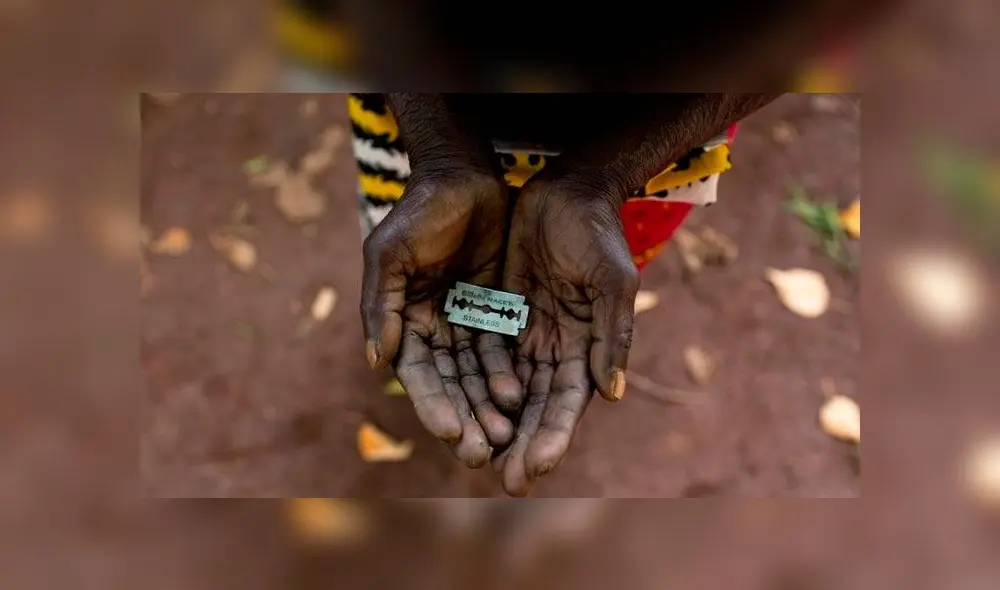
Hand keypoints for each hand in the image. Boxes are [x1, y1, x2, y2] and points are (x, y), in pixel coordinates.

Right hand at [361, 171, 521, 467]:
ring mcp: (466, 321)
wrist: (464, 176)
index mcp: (403, 320)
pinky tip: (520, 400)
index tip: (449, 433)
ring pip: (477, 375)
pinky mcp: (497, 311)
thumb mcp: (390, 251)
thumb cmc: (420, 210)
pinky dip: (508, 377)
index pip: (418, 373)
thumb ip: (380, 303)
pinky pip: (503, 351)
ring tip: (504, 438)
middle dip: (463, 418)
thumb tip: (376, 361)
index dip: (432, 404)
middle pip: (449, 384)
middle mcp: (433, 328)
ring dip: (486, 407)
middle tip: (480, 454)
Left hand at [494, 177, 638, 495]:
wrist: (567, 192)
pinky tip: (460, 412)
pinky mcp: (501, 314)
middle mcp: (556, 348)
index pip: (567, 402)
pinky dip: (475, 385)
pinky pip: (484, 356)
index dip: (553, 436)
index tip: (535, 468)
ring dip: (495, 424)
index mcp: (587, 346)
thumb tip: (612, 395)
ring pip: (507, 389)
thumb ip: (612, 335)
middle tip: (505, 485)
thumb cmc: (597, 235)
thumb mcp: (611, 281)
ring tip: (477, 460)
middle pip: (536, 407)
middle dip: (522, 444)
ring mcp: (527, 333)